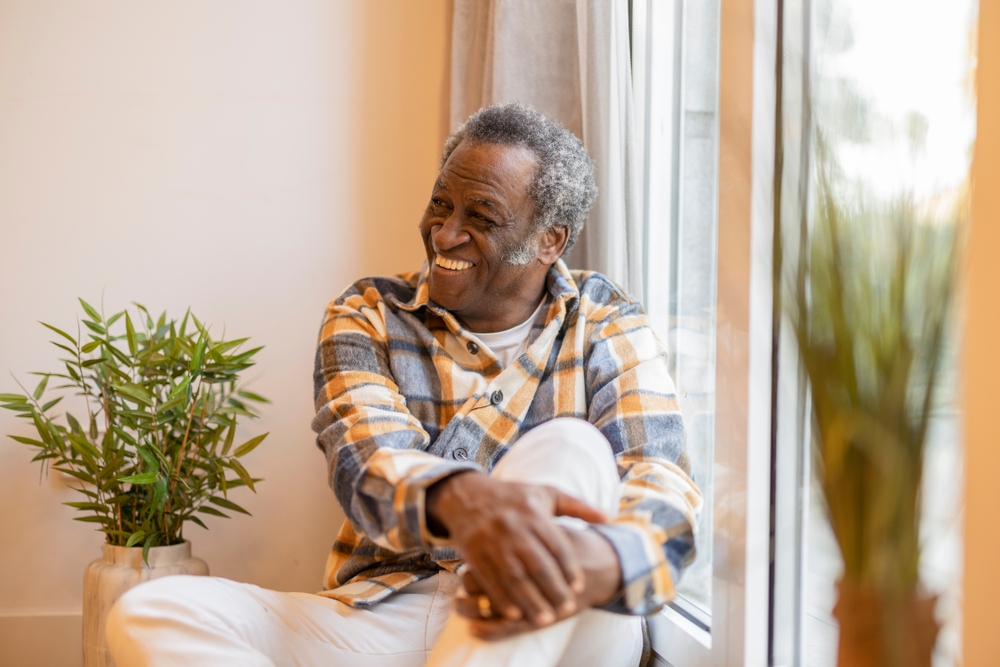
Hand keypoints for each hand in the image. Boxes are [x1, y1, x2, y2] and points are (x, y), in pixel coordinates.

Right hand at [426, 471, 607, 627]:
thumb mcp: (545, 494)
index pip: (556, 545)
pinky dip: (502, 599)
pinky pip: (490, 580)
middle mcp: (513, 527)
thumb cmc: (513, 497)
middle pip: (538, 565)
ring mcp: (491, 542)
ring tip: (546, 620)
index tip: (579, 586)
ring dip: (531, 601)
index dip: (569, 568)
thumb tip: (608, 517)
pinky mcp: (473, 553)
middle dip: (554, 590)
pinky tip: (515, 615)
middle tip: (567, 609)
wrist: (466, 495)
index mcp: (533, 513)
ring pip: (515, 577)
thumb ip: (577, 506)